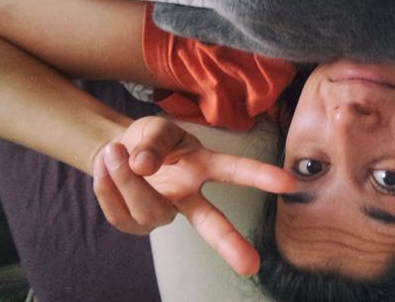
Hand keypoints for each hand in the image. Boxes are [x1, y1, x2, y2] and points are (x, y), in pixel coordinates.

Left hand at [92, 116, 293, 275]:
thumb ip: (154, 142)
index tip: (289, 183)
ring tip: (114, 151)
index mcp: (202, 165)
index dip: (260, 176)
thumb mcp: (156, 128)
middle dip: (229, 242)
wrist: (115, 150)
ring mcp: (164, 212)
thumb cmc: (148, 139)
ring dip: (126, 181)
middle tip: (251, 266)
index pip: (234, 171)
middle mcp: (189, 195)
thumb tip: (143, 166)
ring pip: (150, 209)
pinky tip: (106, 166)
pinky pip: (119, 212)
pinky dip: (106, 185)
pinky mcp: (136, 224)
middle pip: (211, 221)